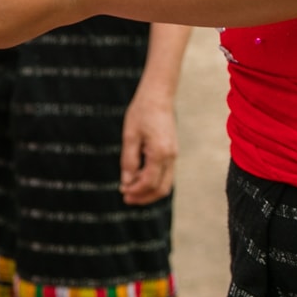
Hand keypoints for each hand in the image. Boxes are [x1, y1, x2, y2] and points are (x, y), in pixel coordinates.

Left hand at [119, 85, 177, 205]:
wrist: (158, 96)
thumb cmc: (141, 113)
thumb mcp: (129, 136)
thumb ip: (129, 161)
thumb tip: (126, 183)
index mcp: (160, 153)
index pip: (148, 182)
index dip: (135, 191)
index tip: (122, 192)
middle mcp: (171, 157)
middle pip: (161, 189)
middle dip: (144, 197)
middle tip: (126, 199)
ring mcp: (174, 155)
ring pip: (166, 184)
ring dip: (149, 191)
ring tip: (131, 192)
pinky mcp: (172, 153)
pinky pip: (166, 175)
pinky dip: (154, 182)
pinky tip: (139, 179)